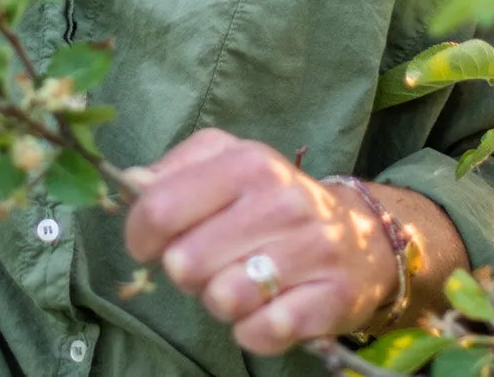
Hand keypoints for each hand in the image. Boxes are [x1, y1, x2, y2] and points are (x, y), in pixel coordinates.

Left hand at [122, 128, 396, 354]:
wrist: (363, 238)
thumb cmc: (273, 203)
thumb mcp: (227, 165)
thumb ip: (173, 171)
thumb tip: (130, 182)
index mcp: (248, 162)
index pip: (160, 206)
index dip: (141, 235)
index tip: (149, 245)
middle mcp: (282, 201)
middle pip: (185, 262)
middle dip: (187, 274)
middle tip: (210, 265)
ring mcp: (311, 249)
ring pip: (223, 300)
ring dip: (221, 302)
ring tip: (241, 284)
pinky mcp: (331, 298)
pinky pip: (261, 332)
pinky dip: (254, 331)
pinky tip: (267, 310)